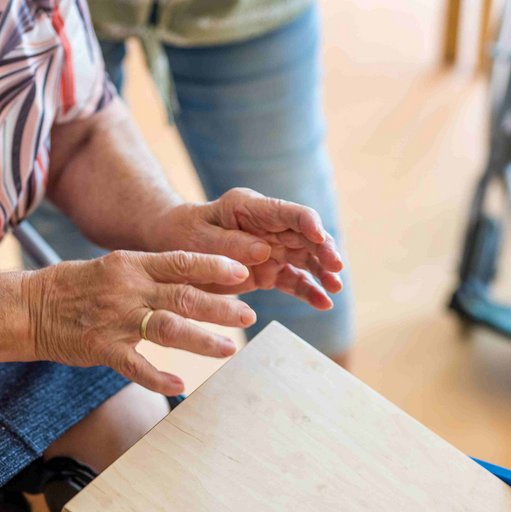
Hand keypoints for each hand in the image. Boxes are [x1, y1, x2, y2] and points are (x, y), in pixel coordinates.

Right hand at [25, 250, 255, 395]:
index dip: (214, 267)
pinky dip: (159, 378)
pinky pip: (136, 365)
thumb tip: (195, 279)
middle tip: (249, 316)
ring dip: (202, 340)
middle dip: (221, 307)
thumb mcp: (115, 268)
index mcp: (133, 264)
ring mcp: (116, 319)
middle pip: (183, 296)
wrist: (30, 307)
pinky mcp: (102, 348)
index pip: (181, 261)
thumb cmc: (76, 287)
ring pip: (168, 328)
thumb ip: (152, 275)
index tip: (244, 272)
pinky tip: (181, 385)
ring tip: (229, 349)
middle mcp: (129, 289)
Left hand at [156, 188, 344, 309]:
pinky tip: (324, 303)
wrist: (174, 247)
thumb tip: (264, 251)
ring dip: (323, 272)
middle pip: (306, 235)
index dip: (308, 223)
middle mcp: (269, 226)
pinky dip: (309, 291)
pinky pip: (294, 281)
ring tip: (335, 289)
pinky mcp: (270, 271)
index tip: (320, 237)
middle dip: (324, 250)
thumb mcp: (200, 237)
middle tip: (336, 268)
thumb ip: (230, 243)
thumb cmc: (184, 235)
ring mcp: (273, 249)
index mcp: (252, 207)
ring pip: (306, 259)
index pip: (288, 212)